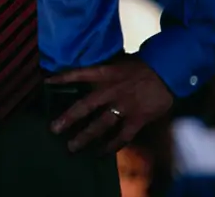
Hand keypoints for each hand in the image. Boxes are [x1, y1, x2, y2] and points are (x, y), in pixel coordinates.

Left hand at [46, 55, 173, 153]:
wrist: (167, 70)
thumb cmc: (141, 66)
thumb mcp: (119, 62)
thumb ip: (103, 71)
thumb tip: (85, 76)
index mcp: (106, 73)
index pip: (79, 73)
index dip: (63, 77)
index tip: (46, 82)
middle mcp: (112, 90)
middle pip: (85, 106)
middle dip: (68, 118)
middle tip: (54, 129)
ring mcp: (125, 106)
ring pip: (101, 125)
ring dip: (85, 137)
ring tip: (72, 147)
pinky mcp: (138, 118)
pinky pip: (122, 136)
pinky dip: (111, 146)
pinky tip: (100, 153)